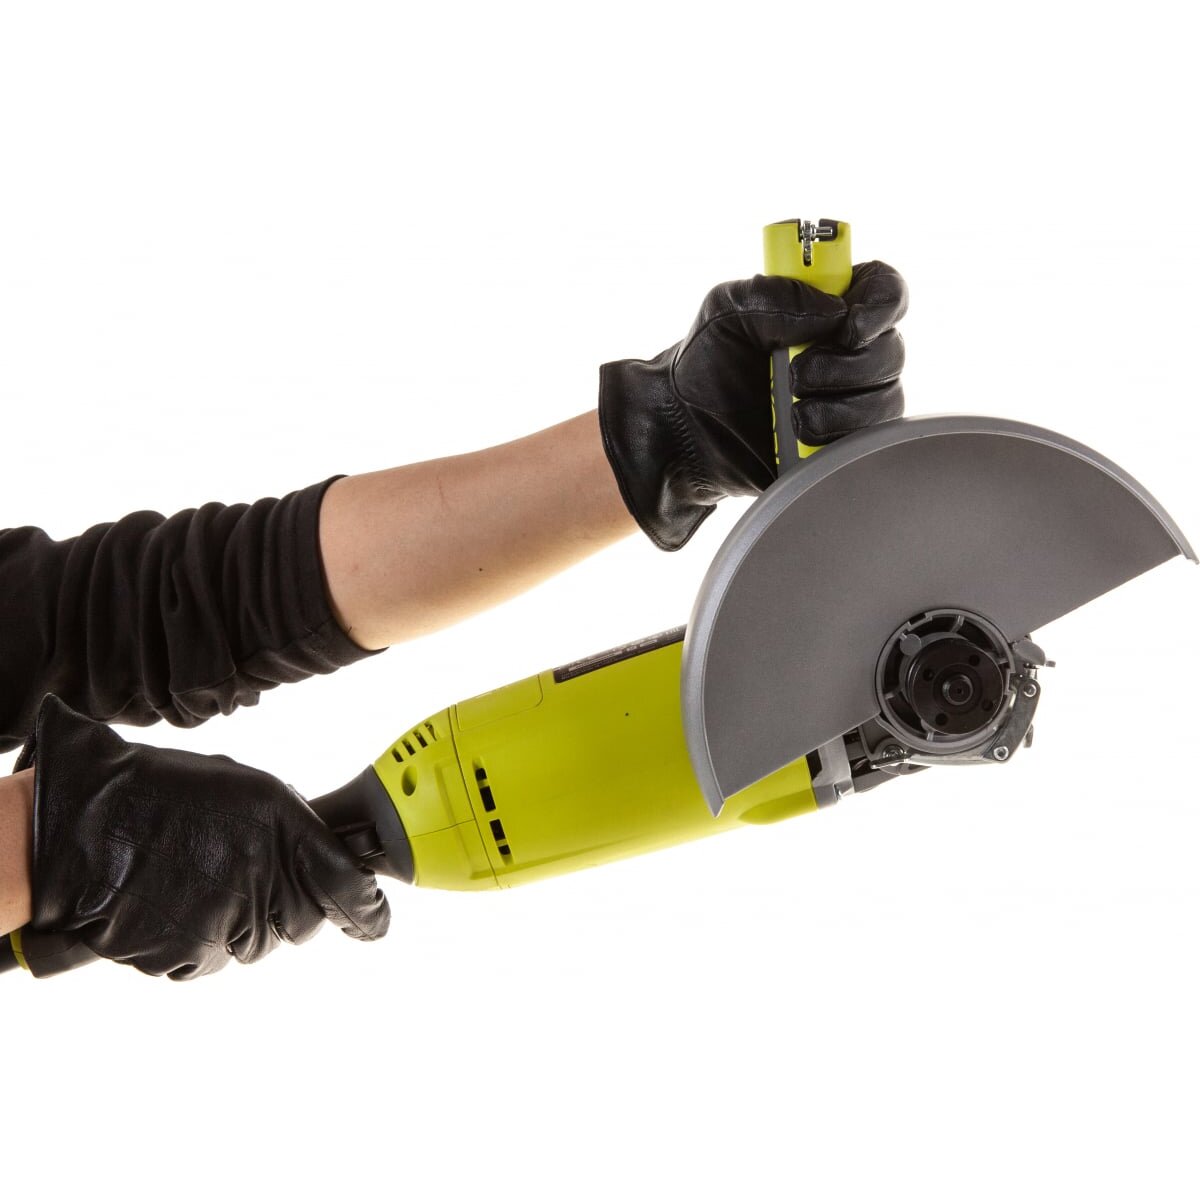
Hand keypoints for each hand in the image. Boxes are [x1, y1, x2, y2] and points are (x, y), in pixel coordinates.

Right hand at [16, 694, 389, 979]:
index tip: (376, 920)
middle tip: (243, 872)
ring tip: (196, 879)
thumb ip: (296, 830)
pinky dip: (201, 940)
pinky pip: (213, 958)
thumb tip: (327, 861)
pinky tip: (175, 903)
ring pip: (258, 943)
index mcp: (285, 833)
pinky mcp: (189, 956)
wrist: (85, 826)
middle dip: (288, 903)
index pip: (349, 888)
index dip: (368, 909)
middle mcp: (264, 882)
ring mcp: (227, 924)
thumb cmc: (168, 796)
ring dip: (241, 920)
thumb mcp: (250, 791)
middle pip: (303, 921)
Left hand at [597, 262, 906, 548]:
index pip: (885, 292)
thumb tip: (833, 310)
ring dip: (838, 406)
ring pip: (884, 399)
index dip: (881, 304)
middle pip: (891, 350)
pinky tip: (798, 435)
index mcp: (829, 309)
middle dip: (845, 365)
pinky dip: (834, 437)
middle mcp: (849, 352)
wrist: (684, 429)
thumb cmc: (705, 363)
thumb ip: (774, 294)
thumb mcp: (726, 310)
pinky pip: (866, 442)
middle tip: (795, 374)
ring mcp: (850, 400)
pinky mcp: (841, 444)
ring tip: (790, 411)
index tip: (850, 324)